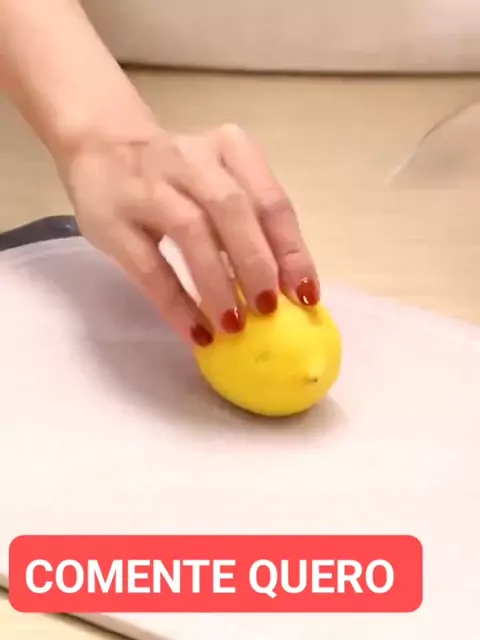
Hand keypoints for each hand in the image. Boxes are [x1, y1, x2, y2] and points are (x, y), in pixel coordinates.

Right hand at [61, 123, 319, 345]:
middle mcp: (191, 160)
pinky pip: (150, 267)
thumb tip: (286, 289)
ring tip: (234, 326)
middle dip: (256, 263)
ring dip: (217, 283)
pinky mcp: (114, 220)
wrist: (100, 145)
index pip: (271, 202)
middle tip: (269, 310)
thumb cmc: (178, 175)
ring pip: (190, 232)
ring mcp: (149, 187)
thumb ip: (251, 221)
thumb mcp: (220, 180)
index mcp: (230, 149)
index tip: (305, 295)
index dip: (292, 251)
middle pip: (232, 210)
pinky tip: (197, 333)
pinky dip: (176, 303)